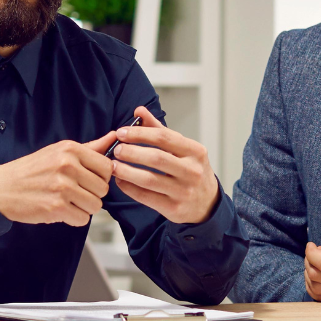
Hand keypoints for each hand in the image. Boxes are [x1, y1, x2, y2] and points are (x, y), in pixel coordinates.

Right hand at [0, 135, 115, 226]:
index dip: (101, 177)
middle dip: (92, 194)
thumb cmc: (33, 170)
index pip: (107, 167)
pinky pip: (83, 219)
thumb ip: (90, 148)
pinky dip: (74, 218)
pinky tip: (60, 210)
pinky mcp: (56, 207)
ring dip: (84, 208)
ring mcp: (63, 187)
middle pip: (103, 189)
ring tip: (67, 201)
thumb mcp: (59, 152)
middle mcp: (68, 166)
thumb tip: (114, 136)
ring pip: (95, 205)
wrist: (2, 188)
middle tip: (74, 192)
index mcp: (70, 149)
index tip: (88, 179)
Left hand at [107, 106, 220, 223]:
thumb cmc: (191, 171)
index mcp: (195, 151)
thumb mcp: (183, 149)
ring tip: (113, 165)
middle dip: (131, 152)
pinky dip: (130, 188)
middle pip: (156, 158)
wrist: (207, 204)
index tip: (122, 132)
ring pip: (149, 179)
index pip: (164, 137)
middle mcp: (192, 171)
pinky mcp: (174, 208)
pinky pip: (146, 197)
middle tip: (116, 149)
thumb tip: (139, 111)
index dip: (140, 133)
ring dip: (126, 171)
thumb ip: (160, 130)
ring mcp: (184, 191)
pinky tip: (120, 181)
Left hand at [303, 193, 320, 301]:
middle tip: (311, 252)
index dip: (313, 253)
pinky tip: (316, 275)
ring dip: (309, 272)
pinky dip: (313, 285)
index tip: (314, 244)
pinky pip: (320, 297)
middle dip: (308, 261)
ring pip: (316, 285)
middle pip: (317, 274)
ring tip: (313, 262)